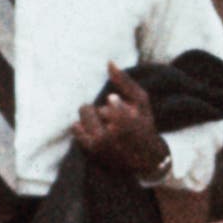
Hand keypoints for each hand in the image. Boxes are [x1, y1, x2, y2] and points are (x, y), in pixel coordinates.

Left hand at [72, 63, 168, 178]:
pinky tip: (96, 133)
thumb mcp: (141, 102)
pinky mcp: (91, 151)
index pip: (111, 102)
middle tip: (114, 123)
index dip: (116, 104)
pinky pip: (76, 128)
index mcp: (127, 121)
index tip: (121, 111)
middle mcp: (111, 133)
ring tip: (106, 128)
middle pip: (94, 107)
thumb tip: (109, 62)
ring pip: (84, 115)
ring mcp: (99, 143)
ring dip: (93, 118)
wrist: (145, 160)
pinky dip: (83, 127)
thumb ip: (125, 81)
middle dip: (102, 112)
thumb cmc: (143, 125)